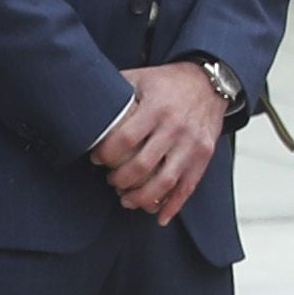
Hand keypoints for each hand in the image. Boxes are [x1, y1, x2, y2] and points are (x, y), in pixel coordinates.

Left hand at [94, 62, 228, 222]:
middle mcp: (175, 128)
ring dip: (141, 197)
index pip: (125, 140)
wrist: (210, 83)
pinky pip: (188, 187)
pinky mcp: (204, 156)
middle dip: (119, 180)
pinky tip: (158, 216)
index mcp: (156, 108)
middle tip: (110, 180)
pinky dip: (173, 206)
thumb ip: (115, 89)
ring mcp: (191, 145)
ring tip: (126, 199)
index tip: (97, 159)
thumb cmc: (169, 83)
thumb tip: (83, 98)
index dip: (106, 155)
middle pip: (141, 166)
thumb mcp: (141, 77)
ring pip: (164, 183)